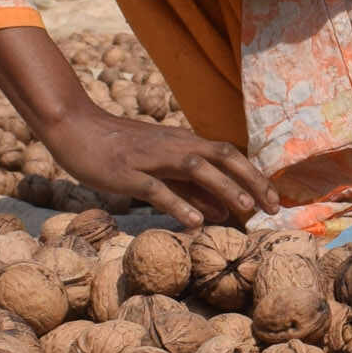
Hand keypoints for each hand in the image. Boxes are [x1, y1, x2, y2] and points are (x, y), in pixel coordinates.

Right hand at [39, 101, 277, 228]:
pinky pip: (156, 188)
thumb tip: (226, 212)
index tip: (275, 200)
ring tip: (244, 209)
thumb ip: (193, 190)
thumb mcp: (162, 169)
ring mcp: (150, 158)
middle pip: (222, 155)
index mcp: (184, 143)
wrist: (75, 129)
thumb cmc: (121, 150)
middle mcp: (173, 146)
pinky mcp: (127, 172)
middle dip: (251, 179)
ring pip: (195, 167)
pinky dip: (178, 204)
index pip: (229, 155)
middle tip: (272, 206)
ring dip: (222, 186)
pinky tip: (195, 223)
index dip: (255, 175)